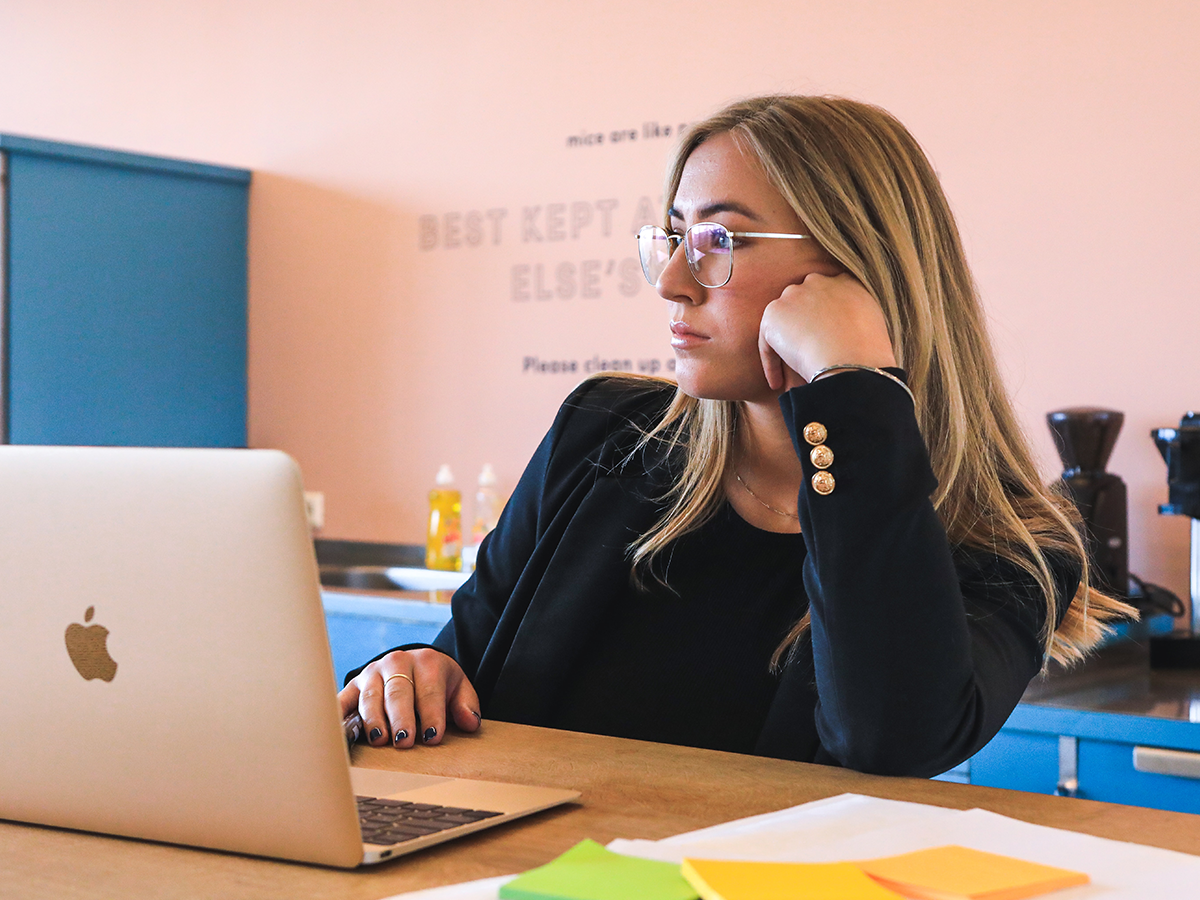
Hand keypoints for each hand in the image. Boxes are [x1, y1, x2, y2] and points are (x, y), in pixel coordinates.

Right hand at [338, 649, 481, 747]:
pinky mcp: (353, 685)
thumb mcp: (458, 687)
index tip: (432, 738)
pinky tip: (339, 731)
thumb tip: (470, 722)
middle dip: (401, 718)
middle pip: (398, 692)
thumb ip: (466, 705)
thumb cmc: (438, 683)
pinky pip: (343, 699)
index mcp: (427, 662)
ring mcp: (372, 672)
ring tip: (380, 741)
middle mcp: (397, 662)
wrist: (414, 664)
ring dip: (373, 719)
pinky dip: (339, 714)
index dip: (431, 714)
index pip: (429, 690)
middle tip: (405, 742)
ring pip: (370, 696)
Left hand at [758, 273, 897, 391]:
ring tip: (788, 375)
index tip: (825, 342)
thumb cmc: (869, 354)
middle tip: (804, 355)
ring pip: (784, 321)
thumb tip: (846, 336)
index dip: (823, 320)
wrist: (851, 359)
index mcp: (847, 282)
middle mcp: (819, 282)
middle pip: (804, 302)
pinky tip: (777, 383)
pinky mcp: (774, 313)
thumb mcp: (874, 328)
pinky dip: (771, 363)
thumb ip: (858, 321)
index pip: (830, 295)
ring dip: (785, 346)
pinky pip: (767, 340)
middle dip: (802, 326)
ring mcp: (795, 294)